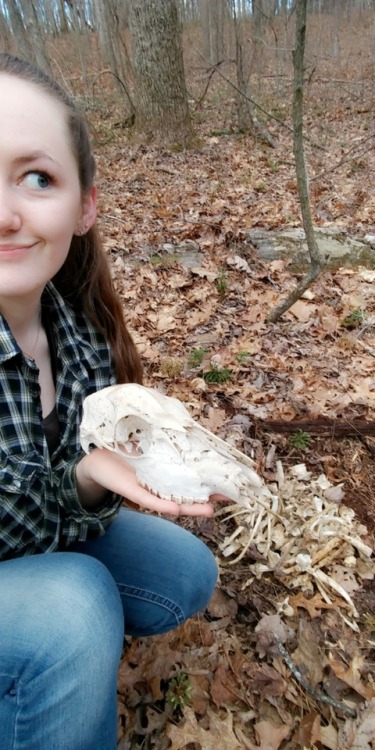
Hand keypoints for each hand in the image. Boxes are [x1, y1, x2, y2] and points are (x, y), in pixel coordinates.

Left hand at [76, 448, 228, 516]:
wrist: (96, 459)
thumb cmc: (123, 449)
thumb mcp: (148, 441)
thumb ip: (164, 438)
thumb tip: (186, 424)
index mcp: (167, 472)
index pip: (193, 478)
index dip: (212, 480)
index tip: (233, 481)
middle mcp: (161, 484)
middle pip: (189, 493)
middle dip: (210, 496)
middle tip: (232, 498)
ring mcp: (149, 489)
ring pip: (174, 502)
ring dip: (191, 508)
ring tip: (210, 510)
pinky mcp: (133, 492)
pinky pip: (150, 500)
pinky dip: (163, 505)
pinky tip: (177, 509)